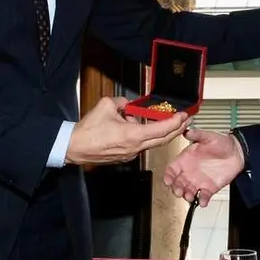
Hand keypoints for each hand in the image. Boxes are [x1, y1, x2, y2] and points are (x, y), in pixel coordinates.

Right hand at [66, 97, 189, 165]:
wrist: (74, 148)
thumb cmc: (88, 130)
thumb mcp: (106, 106)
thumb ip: (122, 103)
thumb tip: (128, 105)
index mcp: (133, 135)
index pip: (162, 130)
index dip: (176, 122)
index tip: (184, 115)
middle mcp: (135, 148)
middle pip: (163, 140)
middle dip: (177, 129)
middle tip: (186, 120)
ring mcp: (131, 154)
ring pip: (152, 143)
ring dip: (159, 132)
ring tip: (161, 119)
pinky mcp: (125, 157)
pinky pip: (141, 145)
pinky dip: (145, 136)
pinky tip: (139, 126)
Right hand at [163, 128, 244, 205]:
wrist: (237, 152)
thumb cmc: (222, 143)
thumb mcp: (209, 136)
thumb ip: (197, 135)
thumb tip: (187, 132)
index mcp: (186, 159)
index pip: (172, 169)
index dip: (168, 176)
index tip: (168, 181)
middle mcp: (189, 172)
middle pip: (177, 183)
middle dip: (176, 188)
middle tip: (178, 191)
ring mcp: (198, 181)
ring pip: (187, 191)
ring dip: (187, 195)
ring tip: (190, 196)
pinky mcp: (209, 188)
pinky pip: (202, 196)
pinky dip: (201, 200)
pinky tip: (202, 201)